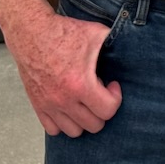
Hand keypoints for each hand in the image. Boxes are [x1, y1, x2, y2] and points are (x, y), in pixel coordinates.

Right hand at [3, 8, 122, 136]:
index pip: (108, 110)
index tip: (112, 85)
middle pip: (94, 125)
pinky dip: (64, 122)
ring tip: (85, 100)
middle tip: (99, 92)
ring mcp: (49, 105)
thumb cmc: (63, 32)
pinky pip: (54, 130)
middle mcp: (64, 100)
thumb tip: (133, 48)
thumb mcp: (96, 33)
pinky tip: (69, 105)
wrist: (31, 32)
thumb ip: (116, 43)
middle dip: (102, 109)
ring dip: (84, 119)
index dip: (116, 98)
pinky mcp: (37, 105)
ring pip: (74, 131)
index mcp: (80, 84)